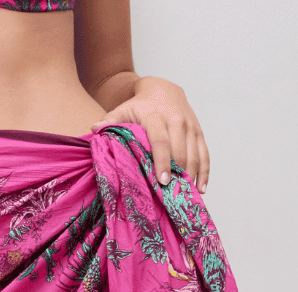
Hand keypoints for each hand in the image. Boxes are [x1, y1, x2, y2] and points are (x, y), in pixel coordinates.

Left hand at [90, 76, 209, 193]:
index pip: (161, 141)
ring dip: (191, 177)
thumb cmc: (139, 106)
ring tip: (186, 198)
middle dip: (177, 175)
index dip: (162, 162)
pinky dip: (204, 172)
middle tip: (172, 197)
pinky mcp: (199, 132)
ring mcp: (190, 126)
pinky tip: (201, 189)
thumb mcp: (123, 110)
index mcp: (157, 116)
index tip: (163, 181)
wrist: (162, 88)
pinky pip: (205, 154)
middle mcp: (177, 120)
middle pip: (180, 152)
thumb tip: (92, 130)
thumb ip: (109, 121)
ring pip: (195, 155)